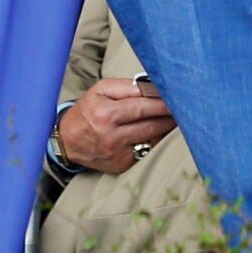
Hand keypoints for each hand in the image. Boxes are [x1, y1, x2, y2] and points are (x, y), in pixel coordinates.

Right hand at [55, 77, 177, 176]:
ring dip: (166, 129)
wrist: (67, 142)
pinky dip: (156, 141)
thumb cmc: (86, 112)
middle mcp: (113, 136)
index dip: (162, 103)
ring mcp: (119, 153)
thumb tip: (151, 87)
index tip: (177, 98)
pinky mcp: (122, 165)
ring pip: (153, 140)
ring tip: (176, 118)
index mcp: (106, 114)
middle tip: (183, 109)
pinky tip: (160, 132)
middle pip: (152, 125)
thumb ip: (125, 87)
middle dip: (170, 116)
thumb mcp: (99, 91)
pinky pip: (147, 151)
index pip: (142, 107)